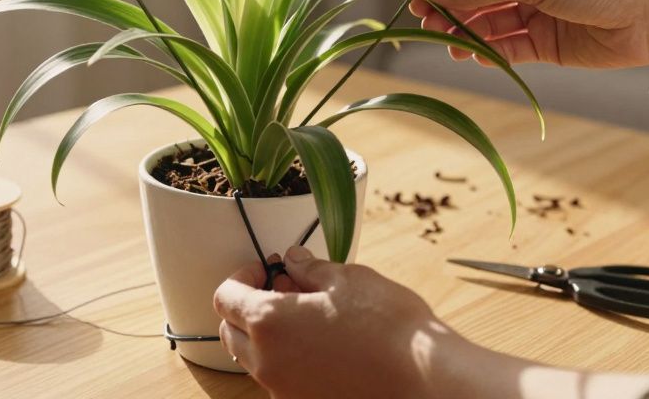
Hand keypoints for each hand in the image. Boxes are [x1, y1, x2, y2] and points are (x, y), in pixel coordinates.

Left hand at [212, 246, 461, 398]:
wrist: (422, 375)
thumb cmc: (386, 323)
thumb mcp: (346, 279)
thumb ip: (309, 269)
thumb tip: (294, 261)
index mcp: (268, 323)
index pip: (225, 297)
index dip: (242, 276)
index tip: (267, 269)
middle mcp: (267, 361)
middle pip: (231, 331)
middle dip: (246, 306)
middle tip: (280, 287)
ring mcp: (284, 388)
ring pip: (252, 358)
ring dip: (264, 333)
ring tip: (303, 313)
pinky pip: (278, 377)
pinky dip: (284, 356)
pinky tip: (318, 340)